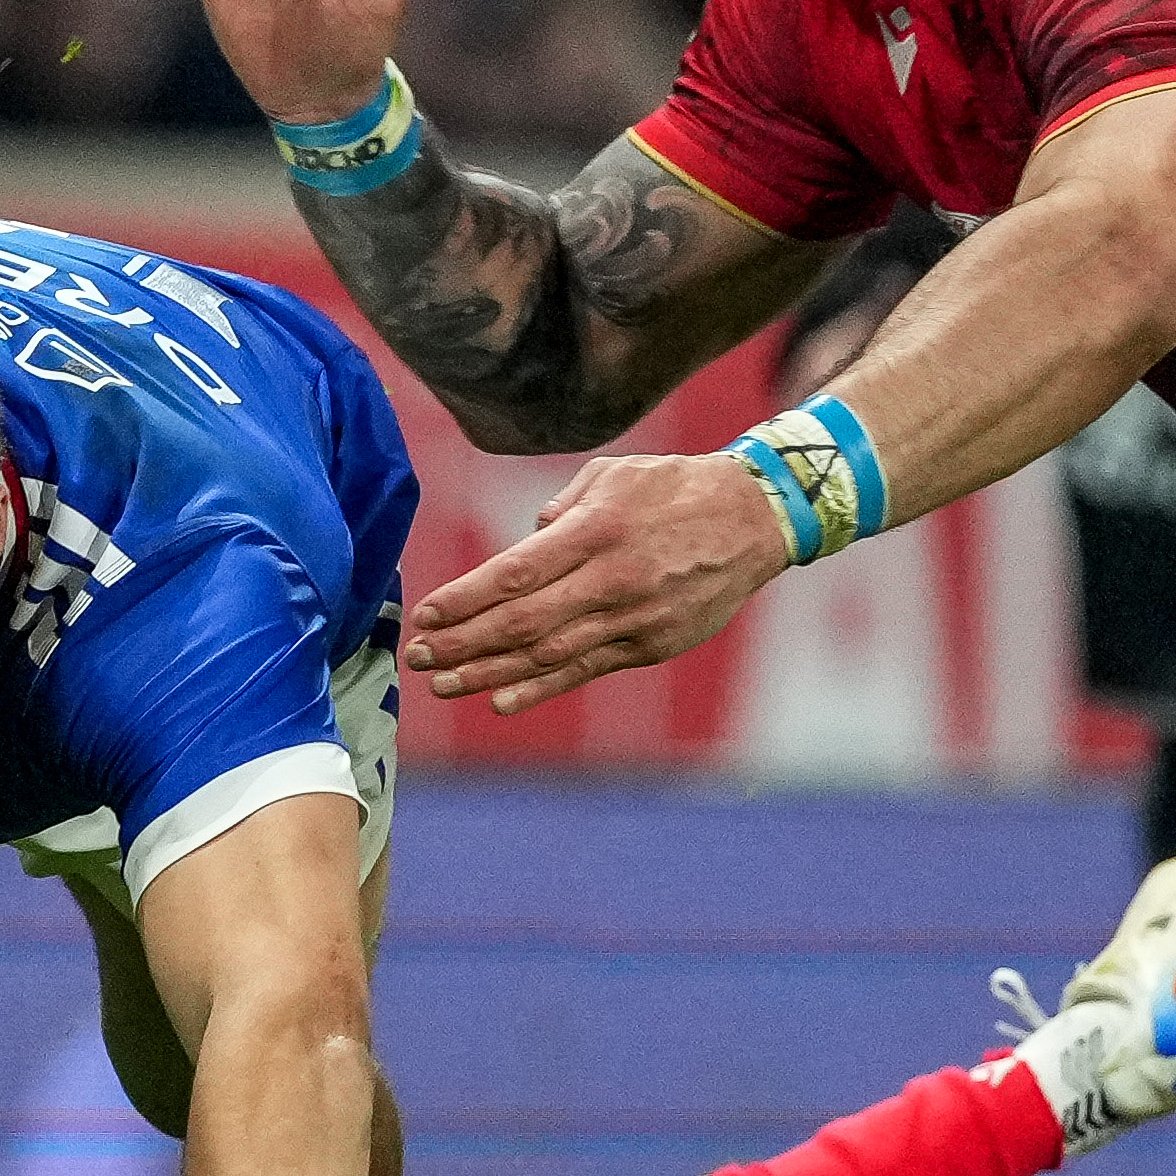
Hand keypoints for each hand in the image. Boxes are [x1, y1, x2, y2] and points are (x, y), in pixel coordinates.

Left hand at [406, 449, 793, 713]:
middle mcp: (613, 578)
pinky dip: (541, 688)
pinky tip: (500, 699)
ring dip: (489, 673)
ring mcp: (634, 617)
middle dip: (463, 642)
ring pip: (548, 654)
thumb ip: (560, 511)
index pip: (515, 572)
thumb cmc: (675, 487)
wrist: (756, 518)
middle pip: (522, 621)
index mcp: (596, 529)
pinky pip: (586, 670)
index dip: (465, 599)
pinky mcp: (652, 643)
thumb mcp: (613, 476)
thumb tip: (522, 544)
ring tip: (444, 684)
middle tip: (419, 656)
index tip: (427, 614)